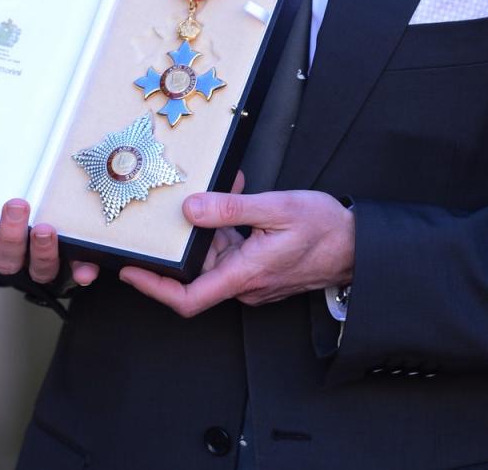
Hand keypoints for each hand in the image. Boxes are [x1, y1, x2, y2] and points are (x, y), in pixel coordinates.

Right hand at [0, 198, 98, 286]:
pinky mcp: (70, 263)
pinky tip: (87, 265)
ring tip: (46, 226)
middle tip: (18, 204)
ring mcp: (39, 266)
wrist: (33, 207)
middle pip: (6, 262)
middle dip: (11, 235)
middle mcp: (10, 263)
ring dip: (42, 250)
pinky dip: (82, 270)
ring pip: (39, 270)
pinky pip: (76, 272)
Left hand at [119, 176, 354, 317]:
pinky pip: (234, 251)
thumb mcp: (277, 208)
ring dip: (210, 228)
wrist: (358, 245)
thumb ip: (232, 208)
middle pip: (198, 272)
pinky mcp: (262, 270)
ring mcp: (254, 279)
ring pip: (217, 258)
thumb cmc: (325, 229)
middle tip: (166, 213)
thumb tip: (191, 209)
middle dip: (183, 241)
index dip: (154, 288)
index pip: (188, 297)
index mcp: (244, 275)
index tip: (129, 272)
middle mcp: (245, 284)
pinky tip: (236, 196)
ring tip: (214, 191)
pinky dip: (228, 227)